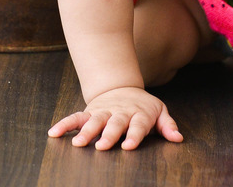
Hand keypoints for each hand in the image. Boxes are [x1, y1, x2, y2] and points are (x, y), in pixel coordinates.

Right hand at [47, 86, 182, 149]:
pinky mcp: (89, 111)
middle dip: (108, 135)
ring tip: (78, 143)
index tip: (128, 146)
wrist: (121, 86)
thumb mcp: (159, 111)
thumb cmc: (142, 105)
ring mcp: (103, 111)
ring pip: (94, 120)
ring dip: (85, 131)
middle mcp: (120, 112)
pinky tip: (54, 133)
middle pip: (114, 123)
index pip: (137, 126)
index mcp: (138, 113)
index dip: (133, 135)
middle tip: (101, 146)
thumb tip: (178, 138)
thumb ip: (167, 125)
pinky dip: (64, 124)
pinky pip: (75, 117)